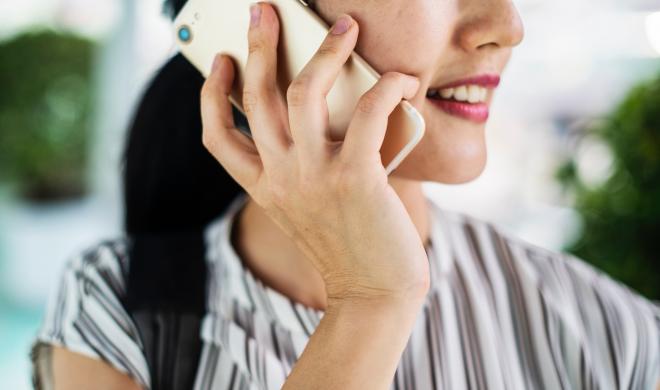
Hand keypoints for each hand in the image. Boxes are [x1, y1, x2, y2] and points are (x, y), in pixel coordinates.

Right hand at [200, 2, 428, 305]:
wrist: (374, 294)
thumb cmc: (347, 246)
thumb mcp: (308, 207)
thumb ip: (302, 167)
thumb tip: (330, 108)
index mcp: (263, 188)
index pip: (216, 138)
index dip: (211, 96)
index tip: (219, 62)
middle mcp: (281, 178)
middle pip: (256, 98)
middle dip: (258, 45)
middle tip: (264, 9)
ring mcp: (315, 177)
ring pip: (303, 93)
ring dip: (324, 51)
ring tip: (343, 26)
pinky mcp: (356, 177)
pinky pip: (369, 112)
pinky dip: (387, 87)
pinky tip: (400, 80)